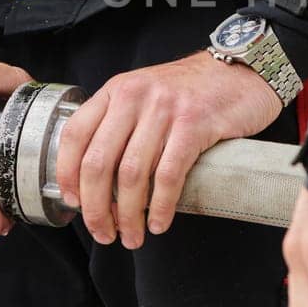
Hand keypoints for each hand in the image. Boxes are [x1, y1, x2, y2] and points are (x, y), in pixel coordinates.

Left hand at [51, 51, 283, 247]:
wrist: (241, 70)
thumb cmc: (193, 91)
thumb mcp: (146, 94)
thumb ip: (121, 123)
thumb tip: (97, 179)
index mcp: (117, 90)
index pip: (74, 134)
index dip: (66, 175)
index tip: (73, 204)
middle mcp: (135, 96)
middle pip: (99, 162)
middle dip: (96, 208)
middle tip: (103, 232)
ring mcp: (165, 109)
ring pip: (132, 175)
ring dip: (128, 215)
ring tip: (132, 236)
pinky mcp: (195, 124)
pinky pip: (168, 175)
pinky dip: (161, 206)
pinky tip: (159, 222)